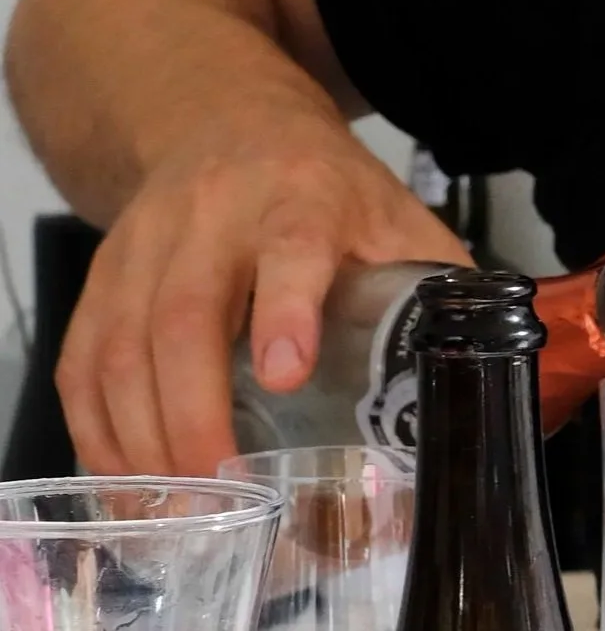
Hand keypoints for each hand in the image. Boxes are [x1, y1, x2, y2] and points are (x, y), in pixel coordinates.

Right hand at [56, 105, 465, 477]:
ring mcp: (146, 247)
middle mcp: (214, 217)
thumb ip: (438, 288)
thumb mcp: (394, 216)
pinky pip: (82, 361)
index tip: (285, 373)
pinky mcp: (102, 279)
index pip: (292, 247)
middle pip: (185, 314)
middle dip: (194, 412)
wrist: (223, 120)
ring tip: (175, 510)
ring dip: (141, 437)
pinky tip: (126, 483)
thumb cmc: (324, 188)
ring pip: (121, 344)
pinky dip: (97, 431)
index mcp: (303, 199)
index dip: (286, 309)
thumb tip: (497, 384)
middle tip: (224, 487)